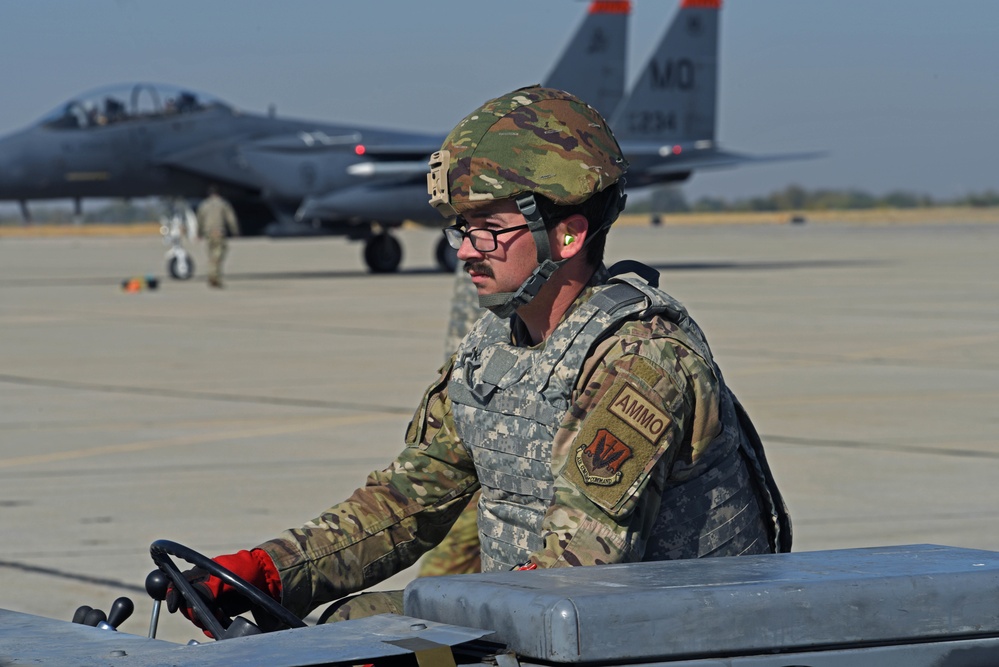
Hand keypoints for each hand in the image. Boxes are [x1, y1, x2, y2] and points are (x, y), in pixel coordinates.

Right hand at [165, 548, 280, 636]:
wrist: (264, 578)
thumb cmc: (244, 570)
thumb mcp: (226, 574)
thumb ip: (209, 586)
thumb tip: (193, 601)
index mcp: (198, 574)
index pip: (177, 585)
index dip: (172, 596)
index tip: (173, 607)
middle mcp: (200, 587)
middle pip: (184, 605)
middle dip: (193, 612)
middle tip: (209, 612)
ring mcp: (208, 600)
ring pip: (195, 616)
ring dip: (203, 620)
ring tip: (220, 615)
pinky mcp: (217, 611)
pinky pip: (207, 623)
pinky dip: (210, 627)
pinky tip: (219, 625)